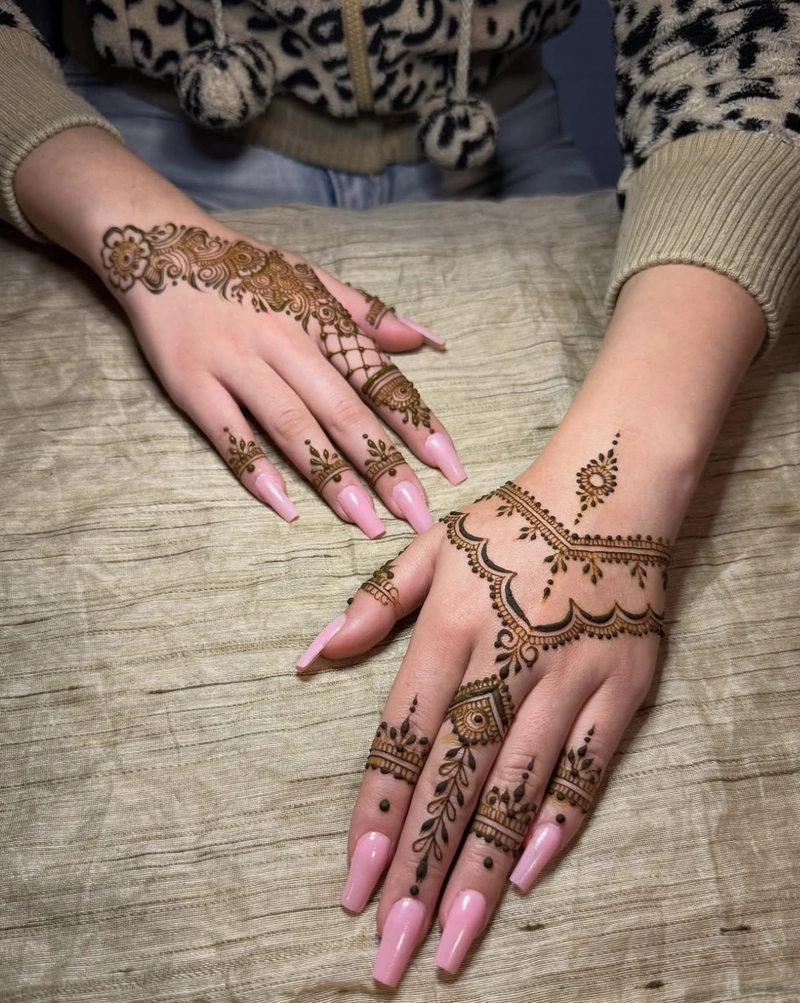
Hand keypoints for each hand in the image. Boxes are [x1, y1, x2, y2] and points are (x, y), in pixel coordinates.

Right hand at [100, 220, 462, 535]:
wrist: (156, 244)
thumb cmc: (245, 269)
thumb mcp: (311, 277)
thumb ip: (368, 314)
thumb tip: (427, 339)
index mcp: (319, 321)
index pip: (379, 379)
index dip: (417, 424)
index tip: (450, 466)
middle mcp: (284, 343)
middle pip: (343, 411)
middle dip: (384, 465)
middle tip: (416, 513)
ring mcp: (237, 364)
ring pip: (292, 426)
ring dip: (330, 476)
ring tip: (364, 521)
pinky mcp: (192, 384)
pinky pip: (228, 432)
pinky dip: (255, 468)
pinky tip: (284, 505)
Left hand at [300, 434, 676, 983]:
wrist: (611, 492)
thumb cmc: (510, 525)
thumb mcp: (430, 547)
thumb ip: (369, 606)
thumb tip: (307, 658)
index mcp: (449, 626)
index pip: (403, 739)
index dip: (377, 817)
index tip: (353, 886)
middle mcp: (505, 659)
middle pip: (455, 781)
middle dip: (421, 872)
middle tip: (392, 953)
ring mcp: (567, 677)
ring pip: (516, 788)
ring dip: (482, 870)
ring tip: (454, 941)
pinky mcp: (620, 687)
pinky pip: (586, 765)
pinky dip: (557, 819)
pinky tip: (526, 873)